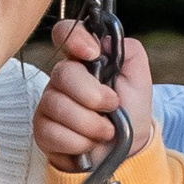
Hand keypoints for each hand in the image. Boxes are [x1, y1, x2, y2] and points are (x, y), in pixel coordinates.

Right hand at [34, 19, 156, 175]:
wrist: (128, 151)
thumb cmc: (131, 112)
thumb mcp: (140, 79)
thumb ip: (129, 51)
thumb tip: (105, 40)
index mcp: (84, 60)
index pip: (65, 33)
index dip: (75, 38)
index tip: (93, 54)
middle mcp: (63, 78)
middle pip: (63, 73)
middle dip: (93, 95)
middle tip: (112, 106)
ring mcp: (50, 104)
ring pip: (58, 106)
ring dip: (90, 124)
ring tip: (107, 131)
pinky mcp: (43, 130)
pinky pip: (52, 132)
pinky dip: (78, 142)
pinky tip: (89, 144)